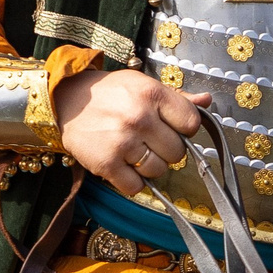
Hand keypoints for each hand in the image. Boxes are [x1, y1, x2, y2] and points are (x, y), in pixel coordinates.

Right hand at [55, 68, 210, 196]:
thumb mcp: (143, 85)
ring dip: (150, 166)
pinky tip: (125, 166)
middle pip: (177, 151)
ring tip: (136, 151)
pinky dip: (133, 182)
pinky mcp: (106, 164)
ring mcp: (122, 142)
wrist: (65, 101)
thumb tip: (206, 101)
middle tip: (150, 140)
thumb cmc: (108, 93)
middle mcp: (139, 118)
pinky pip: (135, 187)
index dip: (185, 128)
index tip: (172, 126)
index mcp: (152, 94)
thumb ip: (177, 97)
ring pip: (158, 170)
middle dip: (167, 149)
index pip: (191, 123)